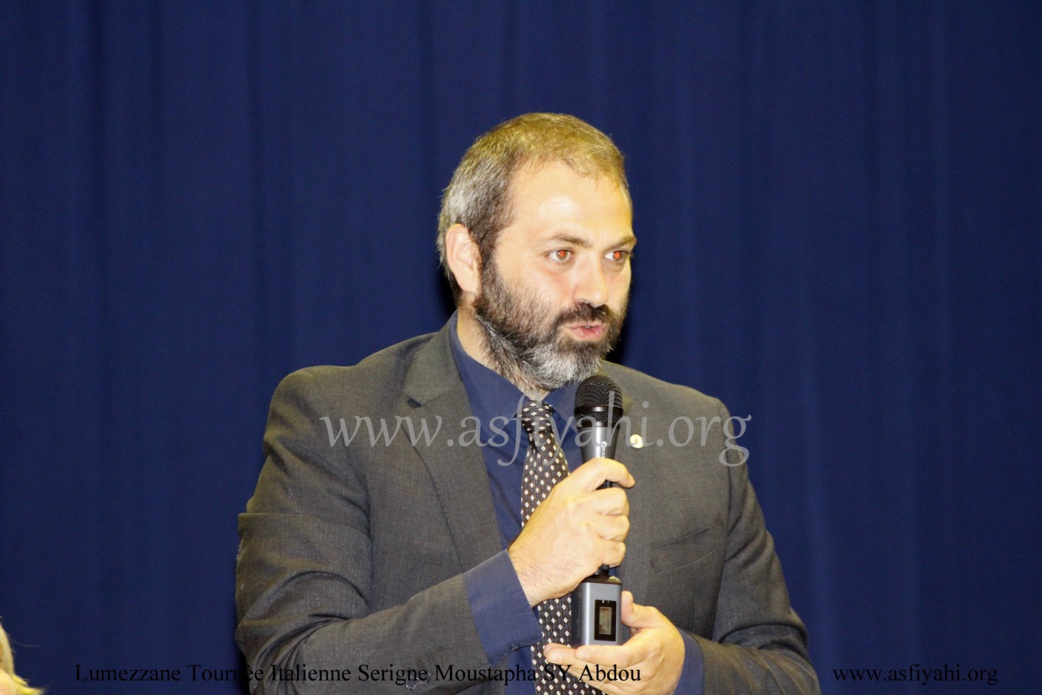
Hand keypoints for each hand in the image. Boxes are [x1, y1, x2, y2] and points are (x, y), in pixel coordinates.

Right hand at [508, 457, 633, 605]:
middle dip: (620, 512)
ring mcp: (587, 528)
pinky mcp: (594, 551)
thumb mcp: (549, 507)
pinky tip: (599, 557)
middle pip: (618, 499)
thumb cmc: (535, 544)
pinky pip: (619, 550)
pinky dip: (613, 557)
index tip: (626, 480)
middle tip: (611, 521)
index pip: (599, 468)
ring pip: (622, 526)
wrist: (525, 570)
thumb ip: (574, 497)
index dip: (619, 471)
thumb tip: (597, 493)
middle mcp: (577, 506)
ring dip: (616, 537)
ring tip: (600, 542)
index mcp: (566, 492)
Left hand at [544, 592, 684, 694]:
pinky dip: (582, 673)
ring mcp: (630, 686)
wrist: (679, 670)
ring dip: (573, 667)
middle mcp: (638, 673)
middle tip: (552, 652)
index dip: (599, 655)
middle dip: (573, 661)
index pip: (621, 657)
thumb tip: (622, 598)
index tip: (580, 649)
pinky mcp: (623, 693)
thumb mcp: (655, 620)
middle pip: (602, 669)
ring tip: (554, 654)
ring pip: (597, 678)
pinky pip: (600, 684)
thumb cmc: (664, 642)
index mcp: (647, 652)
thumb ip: (635, 611)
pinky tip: (567, 664)